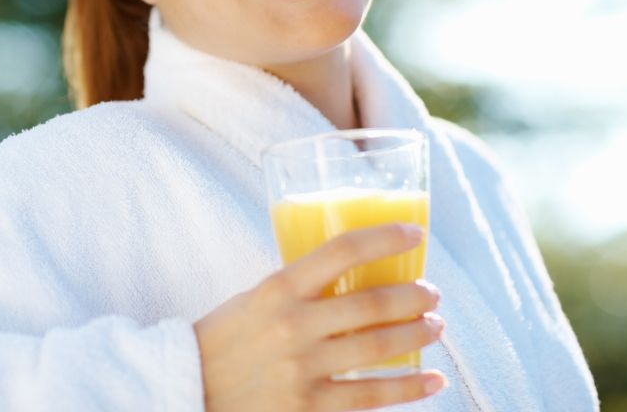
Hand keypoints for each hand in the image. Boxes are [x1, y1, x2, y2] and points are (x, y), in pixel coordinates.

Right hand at [193, 223, 445, 410]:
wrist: (191, 387)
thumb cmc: (228, 337)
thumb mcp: (255, 299)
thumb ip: (300, 289)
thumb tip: (355, 275)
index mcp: (277, 289)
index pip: (341, 251)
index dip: (385, 238)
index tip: (414, 232)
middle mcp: (292, 325)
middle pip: (371, 304)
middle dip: (413, 297)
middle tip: (431, 293)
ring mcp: (302, 368)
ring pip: (378, 348)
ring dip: (417, 335)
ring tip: (434, 327)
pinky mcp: (308, 406)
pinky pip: (372, 396)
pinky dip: (410, 388)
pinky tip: (433, 380)